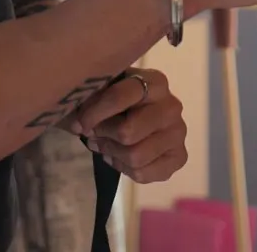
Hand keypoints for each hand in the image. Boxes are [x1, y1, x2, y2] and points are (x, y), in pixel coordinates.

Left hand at [66, 69, 187, 183]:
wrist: (137, 115)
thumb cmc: (115, 100)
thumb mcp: (101, 92)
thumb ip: (87, 101)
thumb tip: (77, 125)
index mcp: (155, 82)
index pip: (124, 95)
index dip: (96, 112)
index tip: (80, 123)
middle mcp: (172, 106)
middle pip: (128, 133)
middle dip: (104, 136)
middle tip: (92, 136)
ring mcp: (178, 133)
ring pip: (135, 156)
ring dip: (112, 154)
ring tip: (104, 146)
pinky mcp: (179, 157)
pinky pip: (144, 174)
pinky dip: (124, 169)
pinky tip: (119, 158)